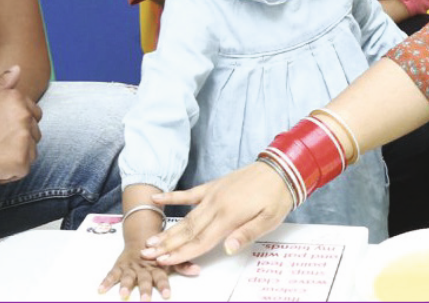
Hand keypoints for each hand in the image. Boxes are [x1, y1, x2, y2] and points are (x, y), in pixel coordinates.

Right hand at [0, 66, 42, 183]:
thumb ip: (1, 81)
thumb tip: (17, 69)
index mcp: (17, 99)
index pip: (35, 114)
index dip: (19, 125)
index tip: (2, 132)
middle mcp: (24, 117)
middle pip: (34, 133)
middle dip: (19, 140)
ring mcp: (23, 139)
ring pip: (31, 151)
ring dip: (16, 156)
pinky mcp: (20, 161)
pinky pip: (24, 169)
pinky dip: (10, 172)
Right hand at [99, 244, 198, 300]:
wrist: (142, 237)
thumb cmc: (158, 252)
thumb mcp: (170, 257)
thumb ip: (183, 265)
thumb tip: (198, 271)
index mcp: (157, 265)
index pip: (162, 276)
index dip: (164, 285)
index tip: (166, 296)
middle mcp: (144, 267)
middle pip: (145, 279)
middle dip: (145, 289)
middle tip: (146, 300)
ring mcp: (131, 267)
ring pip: (128, 277)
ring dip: (126, 285)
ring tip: (123, 294)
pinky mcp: (119, 266)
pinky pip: (112, 274)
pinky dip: (106, 281)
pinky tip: (101, 290)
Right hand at [140, 162, 293, 266]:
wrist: (281, 168)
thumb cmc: (276, 196)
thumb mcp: (269, 219)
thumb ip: (246, 233)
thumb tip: (227, 248)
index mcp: (229, 216)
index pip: (201, 240)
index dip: (181, 253)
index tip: (164, 262)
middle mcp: (216, 204)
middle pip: (188, 230)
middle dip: (167, 244)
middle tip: (147, 254)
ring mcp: (213, 194)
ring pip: (186, 216)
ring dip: (169, 229)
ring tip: (151, 239)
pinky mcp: (214, 186)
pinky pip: (190, 193)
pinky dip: (173, 196)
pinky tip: (157, 198)